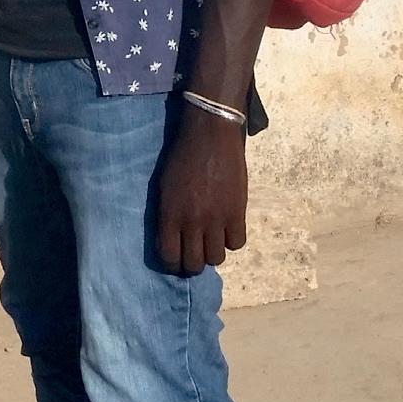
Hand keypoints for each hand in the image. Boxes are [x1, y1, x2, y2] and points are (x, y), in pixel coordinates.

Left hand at [156, 106, 248, 273]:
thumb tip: (171, 238)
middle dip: (192, 264)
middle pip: (194, 263)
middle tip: (194, 255)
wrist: (210, 137)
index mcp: (170, 214)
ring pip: (216, 258)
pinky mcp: (237, 213)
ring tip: (210, 240)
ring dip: (212, 252)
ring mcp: (216, 219)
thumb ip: (167, 214)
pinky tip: (227, 228)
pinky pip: (237, 243)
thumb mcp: (164, 187)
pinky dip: (232, 239)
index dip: (172, 264)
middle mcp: (192, 222)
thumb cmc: (182, 158)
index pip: (169, 256)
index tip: (175, 261)